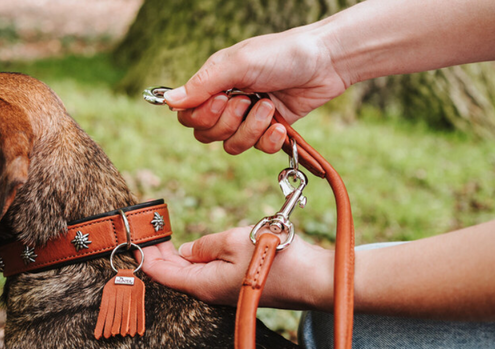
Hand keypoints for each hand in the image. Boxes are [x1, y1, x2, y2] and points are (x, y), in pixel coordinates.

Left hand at [142, 226, 333, 309]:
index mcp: (201, 284)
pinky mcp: (238, 285)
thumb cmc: (274, 259)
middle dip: (157, 254)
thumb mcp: (232, 241)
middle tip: (146, 231)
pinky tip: (194, 247)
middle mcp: (209, 292)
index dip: (144, 256)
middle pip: (173, 275)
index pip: (161, 273)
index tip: (133, 239)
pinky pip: (207, 273)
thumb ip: (204, 245)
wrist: (314, 279)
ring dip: (176, 256)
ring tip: (163, 236)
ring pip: (190, 274)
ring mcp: (224, 290)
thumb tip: (185, 251)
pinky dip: (195, 259)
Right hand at [163, 25, 347, 154]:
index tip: (221, 100)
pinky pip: (258, 149)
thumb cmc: (282, 54)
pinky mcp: (269, 130)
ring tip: (269, 106)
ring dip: (252, 129)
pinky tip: (280, 124)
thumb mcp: (238, 64)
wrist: (326, 62)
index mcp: (214, 83)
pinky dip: (269, 139)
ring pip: (232, 145)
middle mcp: (228, 101)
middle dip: (229, 123)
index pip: (188, 115)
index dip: (201, 117)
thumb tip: (168, 101)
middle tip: (248, 100)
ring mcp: (248, 117)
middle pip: (207, 135)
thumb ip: (202, 85)